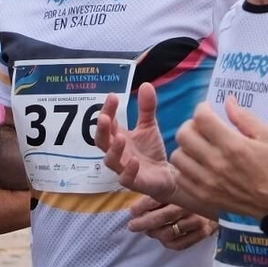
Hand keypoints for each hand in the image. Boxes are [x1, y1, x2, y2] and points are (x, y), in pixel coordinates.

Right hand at [96, 83, 177, 202]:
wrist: (166, 176)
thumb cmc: (151, 151)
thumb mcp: (149, 126)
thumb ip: (146, 108)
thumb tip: (146, 84)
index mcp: (117, 136)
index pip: (107, 122)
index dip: (107, 110)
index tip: (112, 96)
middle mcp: (116, 152)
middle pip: (101, 141)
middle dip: (101, 129)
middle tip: (104, 117)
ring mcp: (123, 168)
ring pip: (110, 160)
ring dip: (114, 149)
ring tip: (121, 137)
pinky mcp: (133, 182)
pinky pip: (125, 179)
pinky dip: (128, 170)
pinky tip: (134, 161)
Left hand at [127, 195, 217, 250]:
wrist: (221, 200)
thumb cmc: (193, 191)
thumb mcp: (178, 185)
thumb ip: (160, 192)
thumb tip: (136, 205)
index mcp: (182, 189)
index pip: (158, 198)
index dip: (142, 206)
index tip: (132, 211)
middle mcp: (190, 204)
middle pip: (163, 217)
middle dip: (144, 222)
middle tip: (132, 226)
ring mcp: (198, 219)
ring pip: (169, 232)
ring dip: (155, 233)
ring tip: (148, 231)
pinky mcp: (203, 232)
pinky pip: (180, 244)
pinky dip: (168, 243)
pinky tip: (163, 239)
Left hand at [174, 96, 267, 219]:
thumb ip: (245, 117)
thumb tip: (227, 101)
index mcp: (233, 145)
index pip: (202, 118)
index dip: (202, 108)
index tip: (209, 110)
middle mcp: (216, 162)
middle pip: (184, 135)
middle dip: (191, 125)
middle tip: (202, 128)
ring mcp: (207, 181)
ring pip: (178, 156)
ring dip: (186, 147)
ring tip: (198, 147)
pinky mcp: (203, 195)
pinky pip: (180, 176)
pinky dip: (185, 168)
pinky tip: (197, 165)